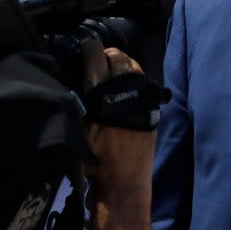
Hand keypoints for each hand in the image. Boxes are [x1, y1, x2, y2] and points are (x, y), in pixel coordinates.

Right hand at [80, 40, 153, 187]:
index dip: (90, 49)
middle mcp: (126, 94)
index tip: (85, 45)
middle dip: (108, 55)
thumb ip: (79, 101)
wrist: (123, 185)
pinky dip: (133, 78)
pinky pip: (142, 84)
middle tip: (97, 58)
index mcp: (103, 97)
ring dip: (122, 65)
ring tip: (110, 69)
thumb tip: (80, 77)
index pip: (97, 60)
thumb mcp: (78, 128)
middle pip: (120, 60)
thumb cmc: (93, 161)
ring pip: (134, 69)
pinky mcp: (152, 110)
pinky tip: (124, 84)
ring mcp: (143, 101)